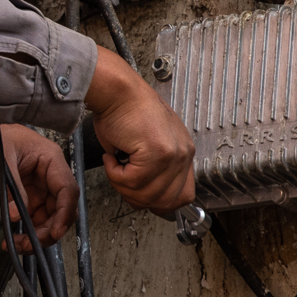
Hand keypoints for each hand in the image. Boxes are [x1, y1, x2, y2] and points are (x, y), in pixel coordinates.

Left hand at [0, 122, 77, 249]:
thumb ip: (13, 189)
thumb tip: (19, 214)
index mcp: (49, 159)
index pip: (67, 189)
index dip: (65, 212)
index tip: (55, 231)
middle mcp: (47, 176)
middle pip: (61, 208)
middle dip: (50, 229)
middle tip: (32, 242)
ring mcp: (36, 190)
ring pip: (49, 220)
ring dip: (38, 236)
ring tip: (19, 244)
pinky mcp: (24, 201)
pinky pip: (32, 222)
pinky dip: (26, 234)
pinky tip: (13, 241)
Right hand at [84, 45, 195, 216]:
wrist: (116, 92)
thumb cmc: (124, 112)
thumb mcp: (147, 145)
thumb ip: (155, 171)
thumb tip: (148, 196)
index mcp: (183, 152)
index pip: (183, 196)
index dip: (160, 204)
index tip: (143, 199)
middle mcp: (183, 153)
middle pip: (165, 201)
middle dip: (137, 198)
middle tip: (121, 181)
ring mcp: (172, 154)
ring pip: (146, 194)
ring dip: (121, 184)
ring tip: (115, 164)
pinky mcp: (157, 153)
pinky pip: (130, 182)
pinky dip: (114, 174)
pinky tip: (112, 157)